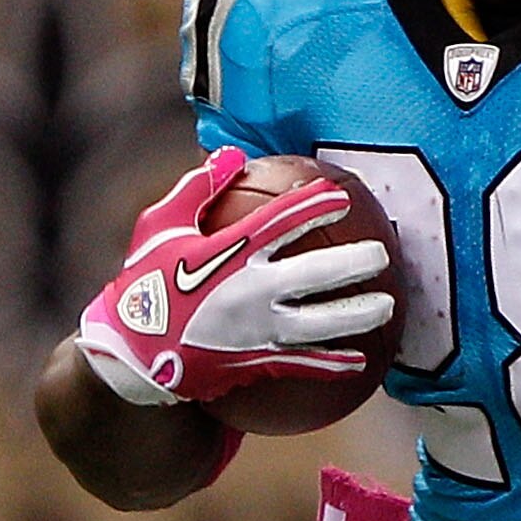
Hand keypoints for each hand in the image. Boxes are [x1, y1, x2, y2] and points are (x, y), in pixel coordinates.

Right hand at [76, 150, 395, 407]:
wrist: (132, 355)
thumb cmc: (145, 283)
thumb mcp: (159, 227)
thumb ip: (197, 189)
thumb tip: (231, 155)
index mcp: (229, 252)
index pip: (282, 222)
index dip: (315, 206)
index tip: (341, 196)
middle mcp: (249, 290)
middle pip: (315, 275)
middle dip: (354, 263)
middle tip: (383, 256)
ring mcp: (256, 331)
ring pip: (319, 324)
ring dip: (357, 316)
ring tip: (388, 308)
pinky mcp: (255, 364)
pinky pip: (303, 365)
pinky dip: (334, 364)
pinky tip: (362, 363)